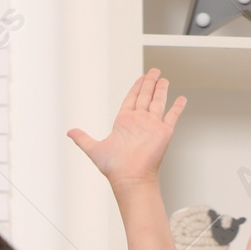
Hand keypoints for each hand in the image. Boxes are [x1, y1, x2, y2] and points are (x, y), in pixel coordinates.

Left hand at [67, 69, 185, 193]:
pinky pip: (173, 116)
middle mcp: (139, 122)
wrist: (130, 177)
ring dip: (161, 90)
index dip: (136, 88)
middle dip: (149, 83)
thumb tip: (69, 132)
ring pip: (158, 102)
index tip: (141, 78)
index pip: (131, 99)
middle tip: (153, 71)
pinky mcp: (164, 131)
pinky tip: (181, 99)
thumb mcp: (94, 149)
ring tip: (164, 79)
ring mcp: (152, 125)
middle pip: (145, 97)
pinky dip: (177, 107)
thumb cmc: (114, 167)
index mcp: (124, 122)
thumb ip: (82, 138)